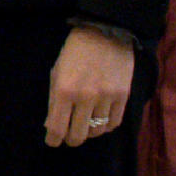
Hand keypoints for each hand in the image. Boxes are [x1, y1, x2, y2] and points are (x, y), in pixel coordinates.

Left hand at [44, 25, 134, 147]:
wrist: (105, 33)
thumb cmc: (74, 52)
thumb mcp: (56, 73)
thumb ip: (53, 100)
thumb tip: (51, 125)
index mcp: (63, 91)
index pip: (57, 128)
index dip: (53, 140)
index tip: (52, 142)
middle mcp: (85, 98)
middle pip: (78, 135)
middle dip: (71, 140)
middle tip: (69, 136)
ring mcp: (106, 98)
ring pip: (97, 131)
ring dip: (89, 132)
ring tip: (85, 125)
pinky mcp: (123, 96)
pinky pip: (115, 123)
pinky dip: (106, 126)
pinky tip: (100, 120)